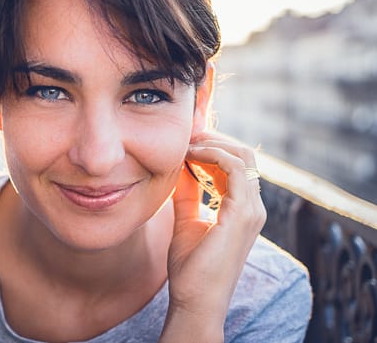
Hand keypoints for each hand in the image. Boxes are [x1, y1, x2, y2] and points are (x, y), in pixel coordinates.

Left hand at [159, 132, 265, 341]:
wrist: (195, 299)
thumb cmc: (192, 268)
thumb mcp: (186, 220)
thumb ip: (187, 195)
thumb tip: (180, 169)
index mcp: (243, 209)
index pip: (237, 164)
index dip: (212, 147)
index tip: (186, 140)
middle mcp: (253, 207)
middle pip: (243, 154)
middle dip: (214, 139)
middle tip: (186, 134)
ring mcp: (252, 210)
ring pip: (242, 155)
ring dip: (212, 143)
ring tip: (186, 142)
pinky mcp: (242, 213)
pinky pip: (235, 167)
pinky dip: (213, 154)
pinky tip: (190, 156)